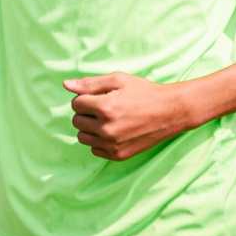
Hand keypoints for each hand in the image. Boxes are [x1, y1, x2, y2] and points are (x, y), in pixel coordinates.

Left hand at [65, 73, 196, 160]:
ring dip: (90, 127)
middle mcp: (106, 129)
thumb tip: (66, 85)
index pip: (76, 104)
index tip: (99, 96)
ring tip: (108, 119)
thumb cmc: (144, 92)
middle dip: (86, 112)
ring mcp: (112, 144)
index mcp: (105, 107)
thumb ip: (90, 83)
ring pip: (82, 137)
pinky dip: (99, 140)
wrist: (170, 112)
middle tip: (104, 107)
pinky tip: (114, 130)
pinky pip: (94, 149)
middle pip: (77, 121)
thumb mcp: (118, 80)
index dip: (86, 97)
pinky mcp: (118, 155)